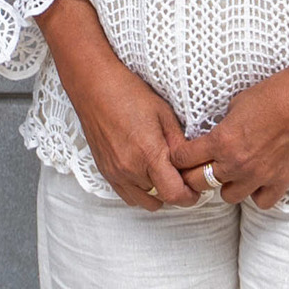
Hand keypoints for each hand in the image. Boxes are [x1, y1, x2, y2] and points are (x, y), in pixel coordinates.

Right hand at [59, 55, 202, 211]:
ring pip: (145, 201)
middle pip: (162, 199)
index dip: (190, 195)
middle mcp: (130, 169)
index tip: (195, 187)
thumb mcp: (164, 114)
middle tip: (181, 173)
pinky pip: (129, 196)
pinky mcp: (106, 172)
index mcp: (148, 153)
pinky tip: (145, 171)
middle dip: (176, 190)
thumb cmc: (128, 93)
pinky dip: (141, 191)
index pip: (174, 194)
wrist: (93, 86)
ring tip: (162, 171)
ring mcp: (115, 173)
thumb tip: (193, 164)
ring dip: (158, 192)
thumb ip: (180, 145)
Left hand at [169, 69, 288, 209]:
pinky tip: (257, 181)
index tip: (180, 156)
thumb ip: (223, 126)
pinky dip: (256, 194)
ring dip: (226, 185)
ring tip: (232, 173)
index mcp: (222, 141)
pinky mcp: (280, 182)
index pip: (184, 159)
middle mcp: (236, 163)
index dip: (178, 157)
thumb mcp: (236, 104)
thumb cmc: (272, 95)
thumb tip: (216, 134)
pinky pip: (260, 202)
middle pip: (199, 183)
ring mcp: (259, 176)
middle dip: (194, 175)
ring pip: (228, 196)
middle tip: (199, 168)